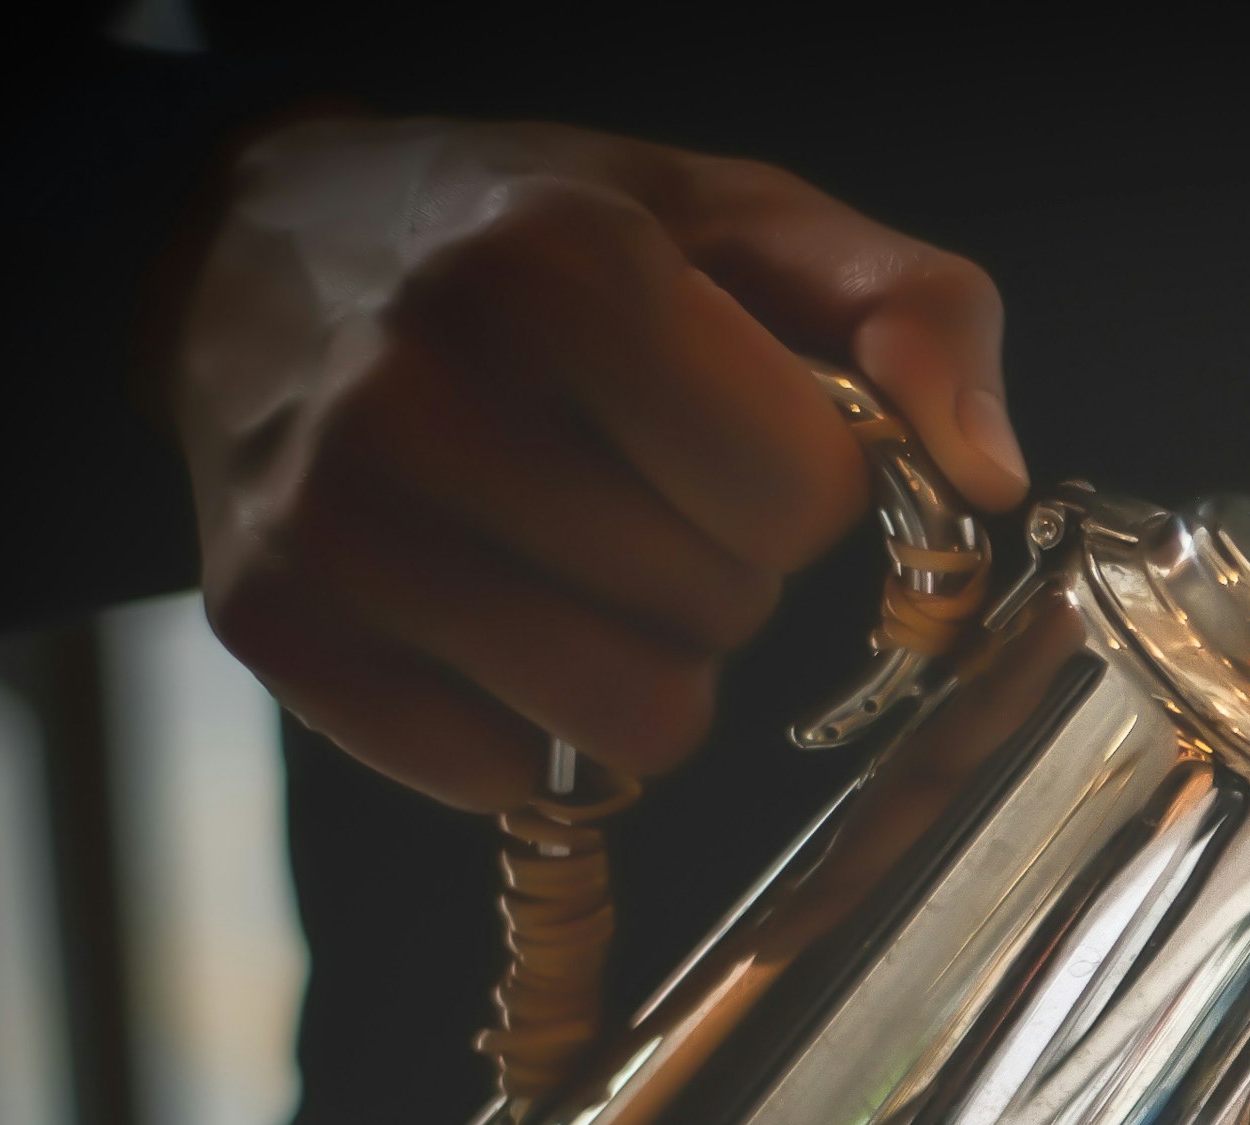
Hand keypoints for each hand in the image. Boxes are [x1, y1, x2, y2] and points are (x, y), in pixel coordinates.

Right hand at [166, 116, 1029, 811]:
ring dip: (642, 665)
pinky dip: (523, 726)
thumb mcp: (750, 222)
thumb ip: (919, 319)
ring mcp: (329, 517)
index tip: (744, 431)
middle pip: (716, 611)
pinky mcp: (273, 626)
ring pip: (622, 719)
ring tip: (576, 557)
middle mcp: (417, 386)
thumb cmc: (542, 241)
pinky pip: (497, 777)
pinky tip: (484, 613)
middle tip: (637, 487)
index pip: (799, 492)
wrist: (264, 256)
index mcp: (554, 261)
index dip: (807, 484)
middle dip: (719, 570)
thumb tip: (985, 480)